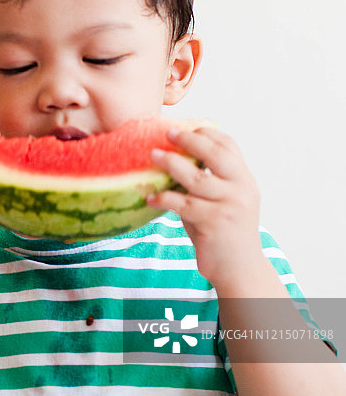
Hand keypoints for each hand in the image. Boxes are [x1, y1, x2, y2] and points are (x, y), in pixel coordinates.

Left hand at [147, 125, 263, 287]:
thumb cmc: (223, 234)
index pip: (229, 146)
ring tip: (153, 156)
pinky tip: (150, 198)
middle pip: (215, 155)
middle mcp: (241, 189)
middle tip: (168, 133)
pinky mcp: (215, 222)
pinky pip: (183, 205)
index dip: (207, 133)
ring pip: (197, 178)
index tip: (185, 126)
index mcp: (244, 180)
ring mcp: (229, 205)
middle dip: (190, 140)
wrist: (239, 268)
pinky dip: (164, 199)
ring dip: (172, 164)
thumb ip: (206, 183)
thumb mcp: (221, 202)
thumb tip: (173, 161)